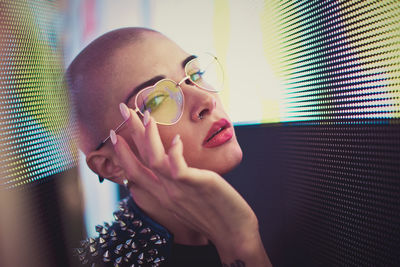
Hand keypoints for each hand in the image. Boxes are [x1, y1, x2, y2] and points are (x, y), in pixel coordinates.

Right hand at [110, 104, 270, 265]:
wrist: (233, 233)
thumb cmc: (214, 213)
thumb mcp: (187, 199)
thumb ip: (176, 184)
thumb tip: (174, 165)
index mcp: (161, 195)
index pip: (134, 172)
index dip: (122, 152)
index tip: (114, 134)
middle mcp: (165, 193)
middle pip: (138, 161)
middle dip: (128, 133)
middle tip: (122, 109)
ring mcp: (178, 190)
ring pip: (154, 160)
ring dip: (147, 136)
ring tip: (145, 115)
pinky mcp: (194, 185)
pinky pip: (177, 167)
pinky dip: (174, 151)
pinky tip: (177, 138)